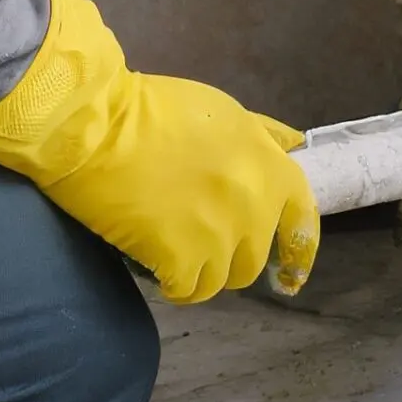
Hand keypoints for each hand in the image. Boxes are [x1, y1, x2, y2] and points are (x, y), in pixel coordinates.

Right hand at [0, 0, 318, 303]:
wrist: (99, 124)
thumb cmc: (156, 110)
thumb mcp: (225, 112)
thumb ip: (263, 137)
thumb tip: (293, 146)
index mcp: (269, 166)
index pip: (303, 220)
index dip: (298, 252)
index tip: (291, 276)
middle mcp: (254, 204)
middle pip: (254, 258)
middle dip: (230, 258)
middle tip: (199, 246)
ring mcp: (221, 234)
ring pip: (221, 280)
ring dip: (200, 274)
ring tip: (173, 255)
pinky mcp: (182, 257)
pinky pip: (187, 290)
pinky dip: (173, 286)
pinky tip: (156, 270)